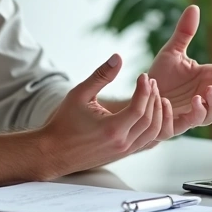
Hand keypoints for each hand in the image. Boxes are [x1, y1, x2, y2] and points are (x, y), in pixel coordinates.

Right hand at [38, 54, 169, 175]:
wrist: (54, 153)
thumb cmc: (64, 122)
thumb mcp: (79, 95)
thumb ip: (101, 76)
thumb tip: (118, 57)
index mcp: (111, 129)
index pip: (139, 107)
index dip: (144, 89)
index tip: (143, 75)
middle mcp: (121, 143)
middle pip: (150, 119)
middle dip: (153, 97)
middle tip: (151, 81)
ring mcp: (124, 151)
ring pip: (153, 132)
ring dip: (157, 112)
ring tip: (154, 94)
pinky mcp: (123, 154)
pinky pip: (147, 140)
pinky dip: (153, 124)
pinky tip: (149, 110)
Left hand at [148, 5, 211, 132]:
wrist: (141, 98)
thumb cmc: (158, 77)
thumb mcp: (171, 52)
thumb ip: (184, 32)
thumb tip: (194, 7)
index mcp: (209, 77)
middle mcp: (208, 94)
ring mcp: (198, 110)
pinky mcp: (183, 122)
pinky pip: (196, 119)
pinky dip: (199, 111)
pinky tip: (197, 100)